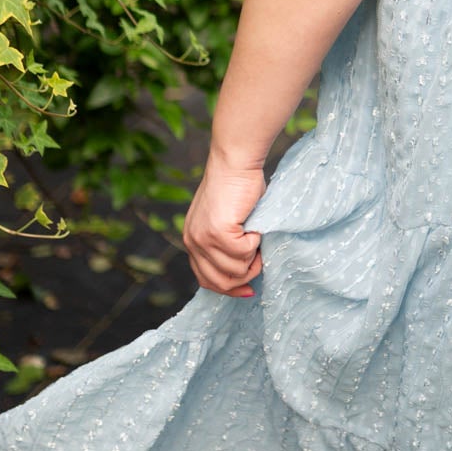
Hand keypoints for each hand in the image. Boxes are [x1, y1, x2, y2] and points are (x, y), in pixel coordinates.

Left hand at [183, 149, 266, 298]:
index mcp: (192, 241)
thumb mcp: (226, 221)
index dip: (229, 288)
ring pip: (234, 271)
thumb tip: (243, 269)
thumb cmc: (238, 186)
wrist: (235, 162)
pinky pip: (243, 254)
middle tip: (259, 257)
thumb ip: (226, 244)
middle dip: (245, 276)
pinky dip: (255, 243)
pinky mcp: (217, 232)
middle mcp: (192, 242)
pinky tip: (254, 226)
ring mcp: (203, 239)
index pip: (206, 279)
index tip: (249, 289)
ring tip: (257, 237)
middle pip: (219, 282)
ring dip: (252, 257)